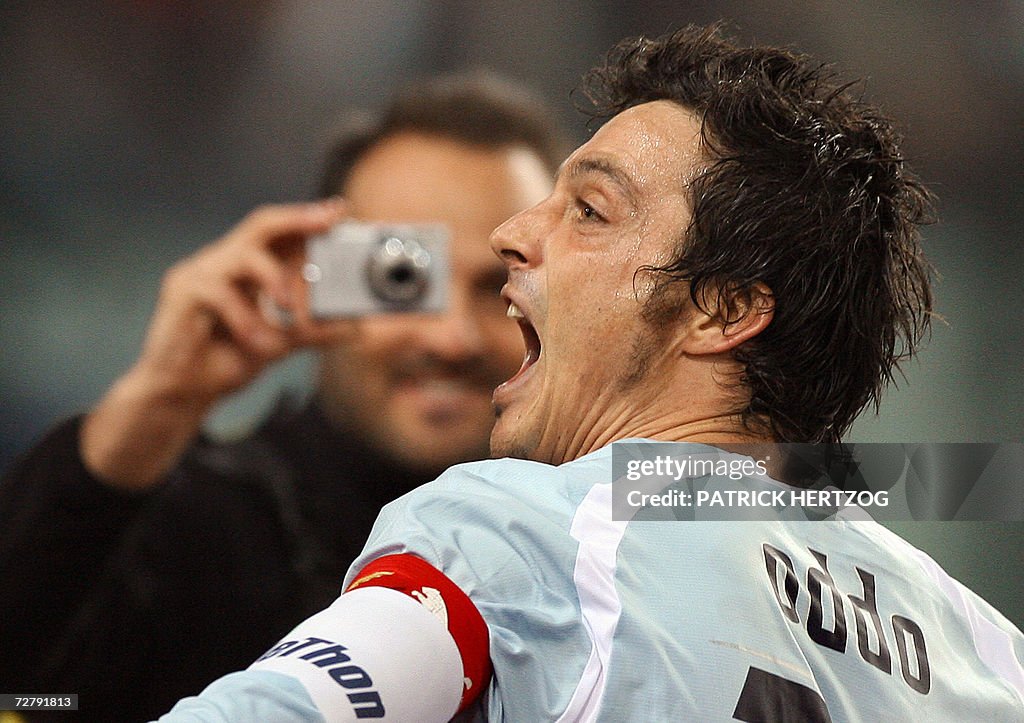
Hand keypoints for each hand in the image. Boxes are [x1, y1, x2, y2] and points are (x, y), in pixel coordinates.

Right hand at [81, 199, 350, 489]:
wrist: (183, 395)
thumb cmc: (224, 362)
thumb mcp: (279, 343)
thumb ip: (311, 331)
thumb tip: (353, 327)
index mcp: (244, 269)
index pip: (278, 233)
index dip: (308, 219)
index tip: (340, 211)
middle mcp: (221, 263)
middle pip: (260, 224)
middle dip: (298, 219)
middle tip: (329, 222)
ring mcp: (198, 274)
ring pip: (241, 254)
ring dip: (273, 279)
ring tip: (289, 309)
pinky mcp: (181, 295)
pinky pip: (217, 292)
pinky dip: (244, 317)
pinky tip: (256, 341)